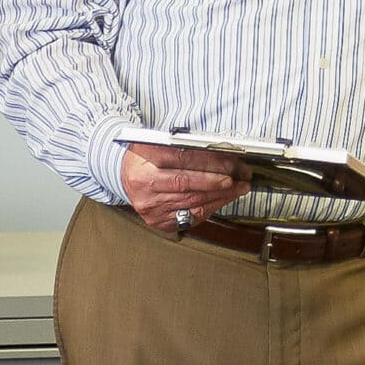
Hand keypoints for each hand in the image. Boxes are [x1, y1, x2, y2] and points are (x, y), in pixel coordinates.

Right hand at [121, 143, 250, 230]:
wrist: (124, 175)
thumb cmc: (145, 157)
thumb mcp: (157, 143)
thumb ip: (184, 146)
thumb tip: (221, 151)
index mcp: (145, 162)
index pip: (183, 161)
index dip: (211, 163)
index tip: (232, 163)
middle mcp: (145, 186)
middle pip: (190, 184)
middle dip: (221, 182)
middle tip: (241, 177)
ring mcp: (151, 207)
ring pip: (193, 202)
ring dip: (220, 196)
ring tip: (238, 188)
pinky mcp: (158, 221)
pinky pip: (190, 216)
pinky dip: (210, 207)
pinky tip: (222, 199)